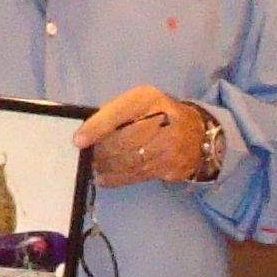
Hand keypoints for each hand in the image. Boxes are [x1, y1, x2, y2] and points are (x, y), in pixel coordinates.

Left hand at [76, 87, 213, 187]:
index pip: (119, 112)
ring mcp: (170, 146)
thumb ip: (115, 112)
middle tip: (87, 157)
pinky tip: (105, 177)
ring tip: (95, 167)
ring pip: (129, 161)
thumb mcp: (139, 101)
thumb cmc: (159, 113)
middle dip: (100, 152)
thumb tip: (87, 132)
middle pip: (123, 141)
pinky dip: (117, 178)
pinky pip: (138, 175)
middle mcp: (163, 120)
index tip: (78, 140)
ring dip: (107, 167)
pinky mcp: (172, 167)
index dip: (97, 127)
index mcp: (149, 99)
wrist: (198, 132)